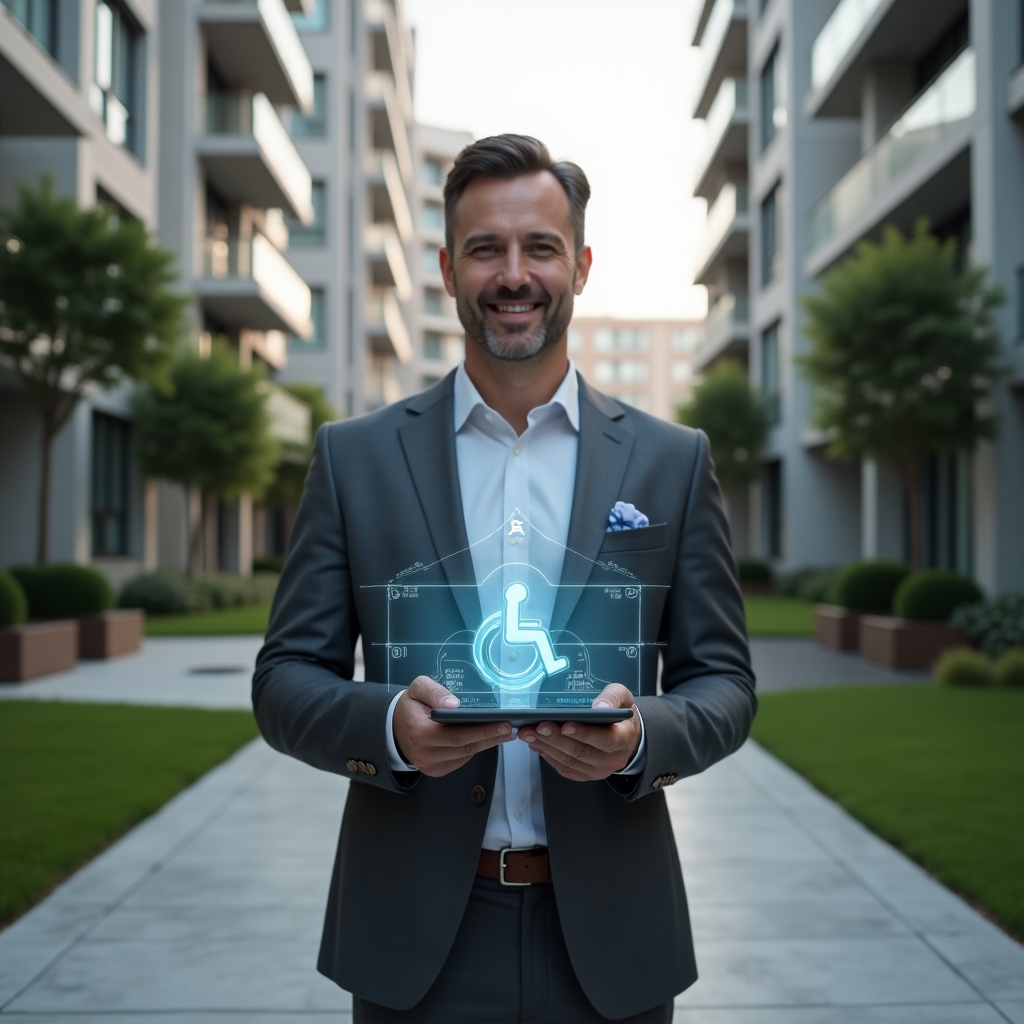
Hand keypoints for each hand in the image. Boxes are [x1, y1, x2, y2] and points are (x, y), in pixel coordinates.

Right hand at [393, 676, 512, 776]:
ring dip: (486, 744)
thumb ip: (435, 692)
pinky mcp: (435, 770)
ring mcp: (429, 765)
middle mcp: (424, 752)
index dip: (482, 731)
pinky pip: (459, 760)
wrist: (394, 726)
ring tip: (503, 733)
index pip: (457, 734)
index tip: (503, 723)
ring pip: (465, 755)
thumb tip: (454, 704)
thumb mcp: (418, 688)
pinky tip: (485, 739)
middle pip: (465, 747)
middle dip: (491, 738)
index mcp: (420, 731)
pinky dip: (473, 749)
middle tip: (510, 729)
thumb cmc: (410, 705)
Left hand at [517, 684, 640, 781]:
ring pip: (570, 762)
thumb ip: (612, 698)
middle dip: (556, 739)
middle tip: (536, 727)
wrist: (626, 735)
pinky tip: (535, 743)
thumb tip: (599, 707)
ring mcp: (598, 770)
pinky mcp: (585, 775)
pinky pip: (565, 768)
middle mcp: (612, 759)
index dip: (584, 734)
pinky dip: (548, 756)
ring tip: (528, 733)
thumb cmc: (619, 712)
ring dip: (547, 747)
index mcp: (623, 739)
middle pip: (582, 752)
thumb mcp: (622, 697)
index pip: (605, 740)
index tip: (565, 725)